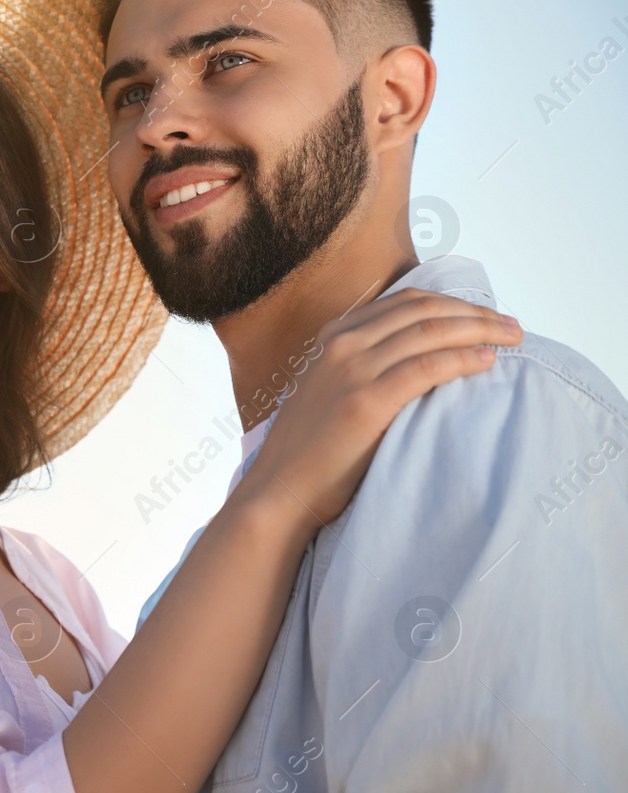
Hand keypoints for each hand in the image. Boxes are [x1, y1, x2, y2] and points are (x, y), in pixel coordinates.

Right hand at [237, 288, 521, 530]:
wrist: (280, 491)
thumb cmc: (310, 452)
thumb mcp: (330, 393)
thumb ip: (364, 369)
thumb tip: (418, 363)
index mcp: (332, 338)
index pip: (405, 302)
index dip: (452, 303)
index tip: (484, 315)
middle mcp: (341, 345)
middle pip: (423, 310)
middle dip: (475, 313)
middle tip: (512, 326)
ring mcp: (352, 370)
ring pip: (431, 332)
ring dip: (480, 330)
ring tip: (512, 340)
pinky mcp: (366, 401)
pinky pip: (427, 367)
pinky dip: (463, 359)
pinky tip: (487, 362)